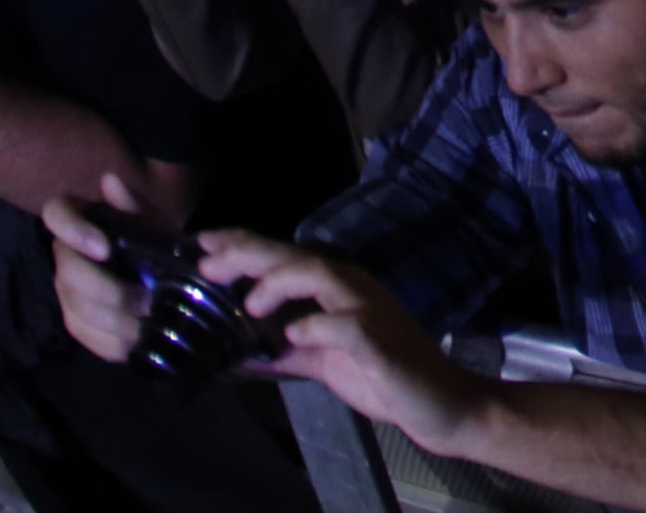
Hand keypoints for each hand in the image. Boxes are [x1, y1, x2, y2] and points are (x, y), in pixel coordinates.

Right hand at [43, 173, 160, 363]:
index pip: (56, 213)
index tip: (105, 248)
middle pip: (68, 274)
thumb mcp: (153, 222)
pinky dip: (110, 342)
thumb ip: (134, 205)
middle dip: (107, 291)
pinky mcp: (75, 321)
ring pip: (75, 310)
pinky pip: (83, 335)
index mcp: (80, 219)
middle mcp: (65, 254)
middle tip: (146, 300)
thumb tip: (109, 180)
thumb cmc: (155, 240)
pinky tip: (135, 341)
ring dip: (113, 321)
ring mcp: (66, 291)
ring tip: (147, 323)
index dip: (74, 231)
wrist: (166, 273)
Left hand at [213, 236, 477, 448]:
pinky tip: (293, 335)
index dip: (246, 246)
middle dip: (250, 254)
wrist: (441, 402)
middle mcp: (353, 290)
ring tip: (250, 303)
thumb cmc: (384, 377)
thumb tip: (241, 351)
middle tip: (209, 261)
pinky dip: (317, 326)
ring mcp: (370, 312)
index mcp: (338, 291)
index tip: (205, 243)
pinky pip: (348, 325)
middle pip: (299, 258)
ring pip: (322, 276)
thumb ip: (288, 351)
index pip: (288, 258)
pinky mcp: (381, 342)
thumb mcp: (324, 363)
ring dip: (281, 282)